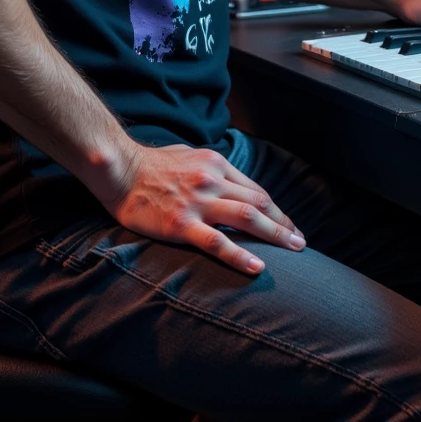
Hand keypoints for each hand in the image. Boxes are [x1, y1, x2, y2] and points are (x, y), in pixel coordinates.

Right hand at [110, 143, 304, 276]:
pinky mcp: (182, 224)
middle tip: (301, 241)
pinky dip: (240, 255)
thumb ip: (211, 168)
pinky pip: (217, 242)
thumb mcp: (189, 155)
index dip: (275, 209)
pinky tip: (257, 266)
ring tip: (294, 250)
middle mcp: (213, 180)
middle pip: (258, 203)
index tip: (287, 223)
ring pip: (247, 218)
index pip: (254, 190)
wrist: (120, 170)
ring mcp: (198, 202)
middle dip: (283, 223)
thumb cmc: (151, 164)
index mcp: (216, 164)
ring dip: (275, 234)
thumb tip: (228, 181)